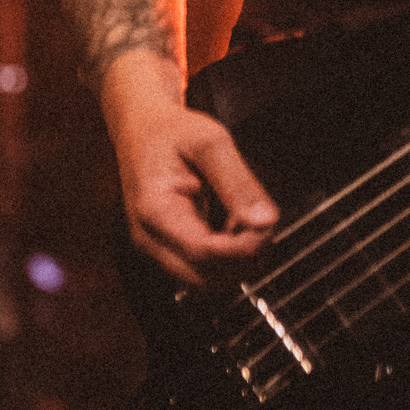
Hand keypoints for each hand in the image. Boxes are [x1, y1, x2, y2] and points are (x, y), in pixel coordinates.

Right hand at [100, 48, 279, 286]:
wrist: (142, 129)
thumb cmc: (172, 131)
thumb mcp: (210, 142)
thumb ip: (239, 182)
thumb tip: (265, 221)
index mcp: (155, 210)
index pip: (203, 253)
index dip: (243, 248)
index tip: (267, 225)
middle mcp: (150, 238)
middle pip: (203, 279)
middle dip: (241, 260)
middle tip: (262, 223)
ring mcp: (156, 247)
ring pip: (204, 281)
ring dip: (236, 261)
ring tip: (249, 221)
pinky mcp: (167, 249)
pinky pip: (201, 269)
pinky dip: (227, 257)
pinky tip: (237, 226)